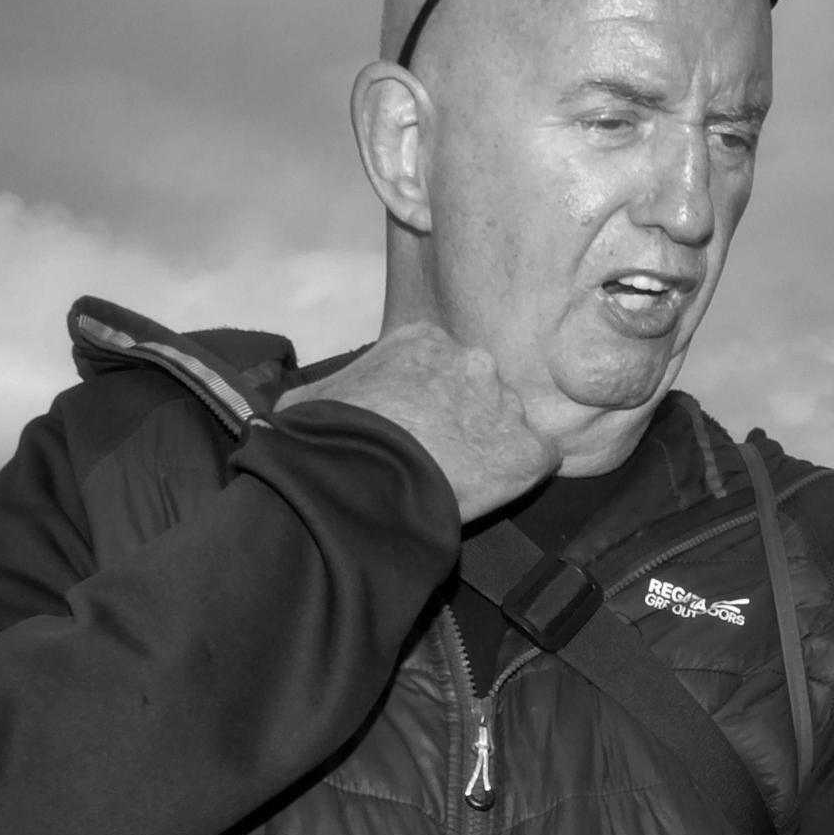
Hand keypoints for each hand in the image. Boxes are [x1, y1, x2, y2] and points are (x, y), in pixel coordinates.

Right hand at [277, 324, 560, 520]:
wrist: (360, 479)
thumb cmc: (329, 438)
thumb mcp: (311, 399)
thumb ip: (327, 392)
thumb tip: (293, 411)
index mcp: (425, 341)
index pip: (444, 366)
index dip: (432, 402)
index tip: (418, 428)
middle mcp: (474, 361)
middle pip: (482, 391)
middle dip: (467, 420)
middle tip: (440, 456)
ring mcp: (506, 404)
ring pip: (511, 424)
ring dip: (492, 448)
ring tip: (460, 480)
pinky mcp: (529, 450)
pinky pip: (540, 460)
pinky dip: (523, 476)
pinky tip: (494, 493)